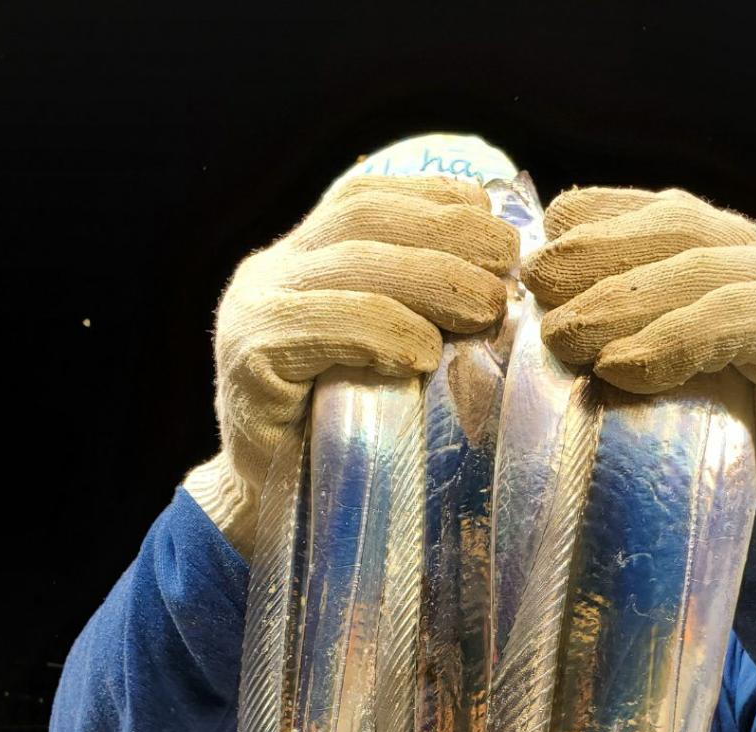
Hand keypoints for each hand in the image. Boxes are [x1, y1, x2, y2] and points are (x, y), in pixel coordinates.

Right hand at [186, 176, 518, 554]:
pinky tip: (423, 353)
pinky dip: (380, 331)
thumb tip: (502, 283)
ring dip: (430, 280)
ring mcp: (252, 312)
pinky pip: (321, 326)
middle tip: (507, 272)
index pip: (367, 199)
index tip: (496, 222)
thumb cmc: (341, 435)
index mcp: (301, 258)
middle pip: (363, 220)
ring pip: (349, 265)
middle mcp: (271, 272)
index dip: (435, 200)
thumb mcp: (380, 358)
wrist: (269, 509)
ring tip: (485, 309)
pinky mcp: (248, 360)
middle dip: (447, 236)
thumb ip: (415, 311)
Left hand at [521, 187, 755, 499]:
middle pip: (677, 229)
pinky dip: (669, 343)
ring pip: (698, 273)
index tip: (542, 238)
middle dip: (597, 251)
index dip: (600, 217)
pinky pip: (731, 322)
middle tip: (535, 285)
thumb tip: (545, 319)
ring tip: (562, 336)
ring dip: (619, 302)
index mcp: (742, 254)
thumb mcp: (670, 377)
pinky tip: (618, 369)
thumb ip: (631, 335)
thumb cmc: (730, 447)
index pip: (665, 213)